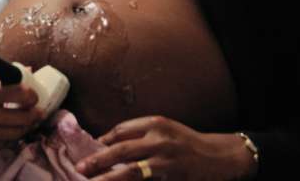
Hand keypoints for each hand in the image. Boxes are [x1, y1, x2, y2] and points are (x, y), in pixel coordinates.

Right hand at [0, 68, 42, 153]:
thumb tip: (22, 72)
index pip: (19, 94)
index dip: (32, 95)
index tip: (34, 96)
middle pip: (23, 117)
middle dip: (35, 113)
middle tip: (38, 110)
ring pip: (18, 133)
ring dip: (27, 126)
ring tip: (29, 120)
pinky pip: (6, 143)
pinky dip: (12, 136)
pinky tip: (12, 129)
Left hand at [76, 116, 257, 180]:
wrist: (220, 157)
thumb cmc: (188, 142)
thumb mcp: (166, 129)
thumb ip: (141, 133)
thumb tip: (108, 143)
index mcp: (156, 123)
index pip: (121, 130)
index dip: (102, 141)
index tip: (88, 150)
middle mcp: (160, 140)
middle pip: (121, 149)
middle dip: (98, 160)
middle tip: (80, 168)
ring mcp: (166, 162)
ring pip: (131, 171)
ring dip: (109, 177)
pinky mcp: (173, 178)